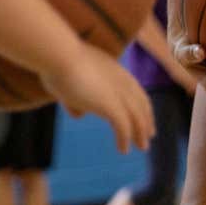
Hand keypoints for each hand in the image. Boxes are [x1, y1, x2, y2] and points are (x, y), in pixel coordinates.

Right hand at [39, 47, 153, 153]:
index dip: (140, 104)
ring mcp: (117, 92)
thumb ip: (75, 97)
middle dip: (146, 120)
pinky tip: (123, 149)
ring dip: (140, 133)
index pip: (135, 89)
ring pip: (136, 116)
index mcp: (113, 69)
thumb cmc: (56, 62)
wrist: (58, 55)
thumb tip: (79, 115)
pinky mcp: (110, 104)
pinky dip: (125, 139)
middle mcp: (121, 79)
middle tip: (149, 136)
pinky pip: (123, 126)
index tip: (143, 116)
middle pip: (141, 103)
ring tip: (142, 147)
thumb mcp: (67, 78)